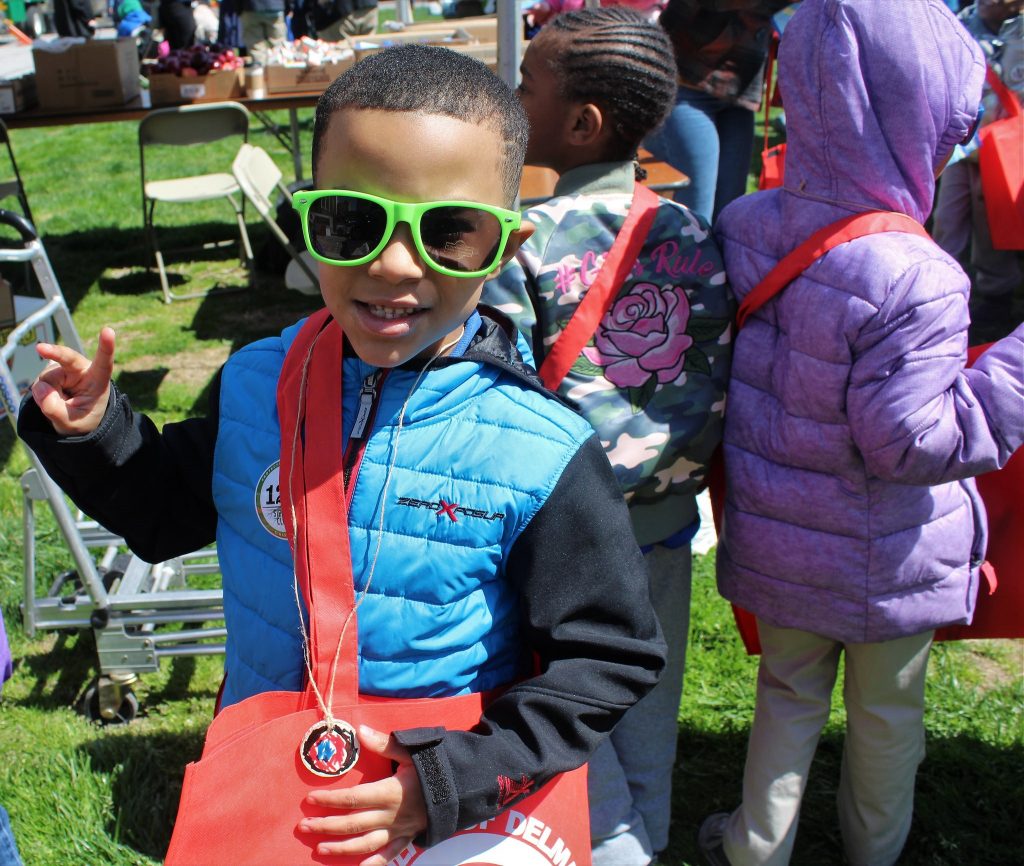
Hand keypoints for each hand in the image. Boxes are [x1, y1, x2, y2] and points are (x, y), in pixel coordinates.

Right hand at [31, 327, 115, 435]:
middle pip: (67, 358)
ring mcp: (65, 369)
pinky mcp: (52, 371)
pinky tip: (53, 397)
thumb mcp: (71, 423)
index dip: (106, 347)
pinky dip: (41, 394)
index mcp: (98, 381)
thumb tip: (40, 387)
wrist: (74, 420)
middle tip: (41, 349)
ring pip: (46, 379)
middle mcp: (82, 370)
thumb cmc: (82, 420)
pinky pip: (39, 383)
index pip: (104, 363)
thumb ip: (55, 409)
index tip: (109, 331)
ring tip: (61, 404)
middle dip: (54, 352)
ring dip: (47, 395)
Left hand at [299, 725, 427, 865]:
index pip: (353, 798)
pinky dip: (373, 864)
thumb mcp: (411, 751)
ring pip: (365, 844)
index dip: (330, 800)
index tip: (311, 799)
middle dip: (326, 825)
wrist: (462, 786)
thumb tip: (360, 730)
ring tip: (320, 848)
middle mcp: (390, 815)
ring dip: (341, 848)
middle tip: (304, 825)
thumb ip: (384, 743)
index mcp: (389, 792)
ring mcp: (398, 830)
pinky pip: (389, 856)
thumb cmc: (435, 766)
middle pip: (353, 824)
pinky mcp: (407, 838)